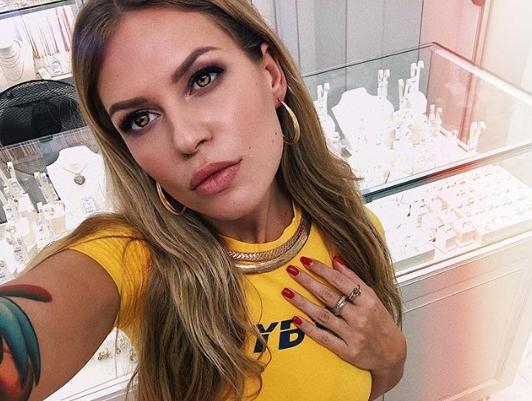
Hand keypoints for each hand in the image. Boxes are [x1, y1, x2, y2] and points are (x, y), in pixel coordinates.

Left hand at [282, 256, 405, 395]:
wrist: (392, 354)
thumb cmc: (381, 322)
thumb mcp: (372, 297)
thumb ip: (353, 279)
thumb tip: (336, 260)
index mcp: (368, 301)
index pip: (341, 281)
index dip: (322, 270)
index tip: (306, 260)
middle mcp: (360, 317)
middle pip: (329, 296)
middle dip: (308, 281)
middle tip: (291, 270)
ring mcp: (353, 335)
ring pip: (323, 315)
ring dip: (303, 303)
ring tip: (287, 291)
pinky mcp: (346, 351)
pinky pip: (323, 337)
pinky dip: (309, 328)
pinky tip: (295, 319)